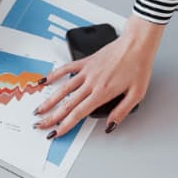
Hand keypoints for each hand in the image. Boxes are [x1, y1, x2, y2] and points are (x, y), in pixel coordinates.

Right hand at [34, 16, 163, 135]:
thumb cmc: (138, 67)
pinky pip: (65, 69)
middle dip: (52, 117)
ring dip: (49, 101)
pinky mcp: (85, 62)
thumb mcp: (137, 94)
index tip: (56, 132)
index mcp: (103, 93)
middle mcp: (91, 83)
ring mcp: (86, 72)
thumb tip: (110, 125)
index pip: (79, 113)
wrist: (136, 44)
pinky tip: (43, 81)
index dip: (66, 125)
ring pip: (63, 89)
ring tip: (39, 110)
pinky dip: (53, 75)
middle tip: (40, 125)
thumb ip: (121, 112)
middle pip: (67, 104)